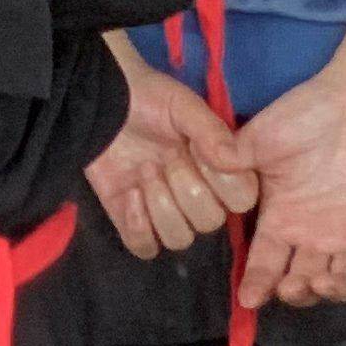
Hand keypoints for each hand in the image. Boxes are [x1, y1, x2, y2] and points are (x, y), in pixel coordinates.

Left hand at [84, 35, 257, 260]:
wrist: (103, 99)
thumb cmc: (151, 100)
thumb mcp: (183, 106)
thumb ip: (210, 131)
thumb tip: (230, 160)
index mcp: (220, 172)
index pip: (241, 202)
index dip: (223, 184)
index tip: (198, 151)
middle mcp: (199, 197)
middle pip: (209, 223)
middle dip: (185, 188)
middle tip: (165, 157)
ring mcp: (164, 210)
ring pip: (179, 239)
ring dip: (161, 207)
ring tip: (144, 171)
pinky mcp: (131, 218)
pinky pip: (144, 246)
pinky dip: (138, 226)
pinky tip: (130, 193)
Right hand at [233, 75, 345, 309]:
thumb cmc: (304, 116)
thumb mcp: (259, 139)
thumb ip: (233, 162)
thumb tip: (204, 174)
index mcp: (282, 219)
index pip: (266, 263)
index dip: (257, 284)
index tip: (249, 298)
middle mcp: (315, 235)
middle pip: (305, 282)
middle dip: (298, 293)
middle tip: (294, 286)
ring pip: (345, 280)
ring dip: (335, 289)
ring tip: (326, 279)